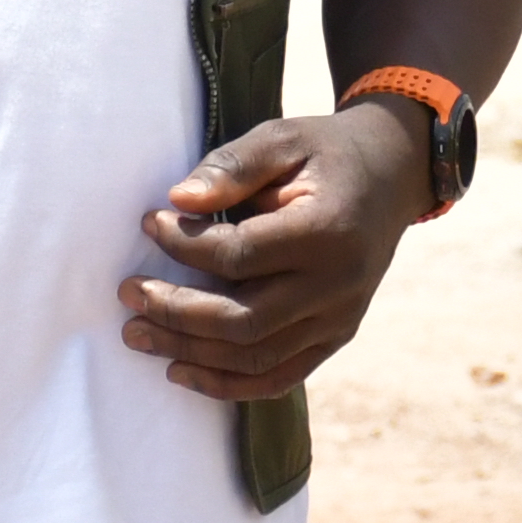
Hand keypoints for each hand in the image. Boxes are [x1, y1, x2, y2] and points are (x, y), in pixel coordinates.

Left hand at [120, 106, 430, 399]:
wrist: (393, 176)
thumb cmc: (326, 153)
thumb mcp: (283, 138)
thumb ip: (232, 166)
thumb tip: (177, 201)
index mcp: (327, 231)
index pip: (238, 255)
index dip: (184, 245)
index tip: (149, 222)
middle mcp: (338, 285)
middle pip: (242, 320)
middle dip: (175, 311)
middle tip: (128, 293)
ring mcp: (341, 319)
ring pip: (255, 357)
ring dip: (189, 352)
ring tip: (137, 334)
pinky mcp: (337, 337)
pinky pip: (280, 377)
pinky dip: (229, 384)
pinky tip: (182, 371)